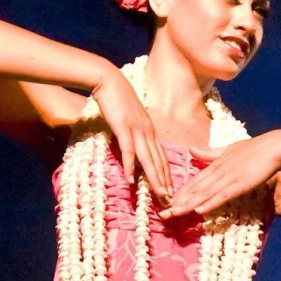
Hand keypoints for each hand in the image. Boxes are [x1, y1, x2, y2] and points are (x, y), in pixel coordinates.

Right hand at [91, 66, 172, 201]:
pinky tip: (132, 180)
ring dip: (155, 179)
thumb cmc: (117, 98)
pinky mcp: (123, 128)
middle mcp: (148, 132)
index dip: (168, 175)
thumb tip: (134, 145)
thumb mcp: (130, 118)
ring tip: (161, 195)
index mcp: (150, 131)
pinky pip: (129, 151)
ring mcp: (137, 130)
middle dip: (166, 183)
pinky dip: (130, 167)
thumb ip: (134, 132)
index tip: (172, 191)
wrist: (108, 80)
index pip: (162, 157)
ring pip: (149, 160)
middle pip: (159, 162)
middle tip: (172, 201)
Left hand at [160, 130, 280, 219]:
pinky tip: (200, 210)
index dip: (180, 192)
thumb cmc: (255, 148)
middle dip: (178, 202)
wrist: (275, 146)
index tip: (166, 202)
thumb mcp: (228, 149)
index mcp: (215, 164)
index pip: (194, 181)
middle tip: (162, 214)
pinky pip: (223, 195)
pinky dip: (211, 202)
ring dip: (188, 205)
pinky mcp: (241, 184)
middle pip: (195, 189)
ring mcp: (229, 178)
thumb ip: (209, 154)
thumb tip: (191, 150)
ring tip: (174, 215)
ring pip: (205, 194)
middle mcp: (218, 171)